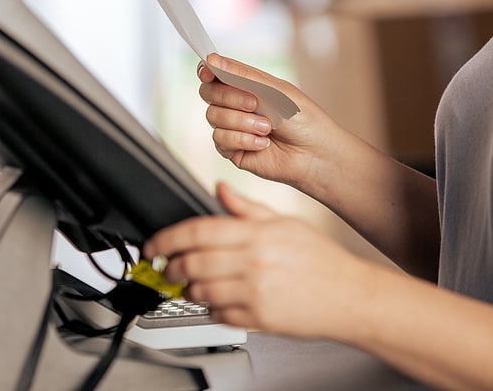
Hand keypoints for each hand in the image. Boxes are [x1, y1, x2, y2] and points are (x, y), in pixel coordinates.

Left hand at [143, 183, 372, 338]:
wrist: (352, 296)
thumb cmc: (321, 260)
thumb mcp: (284, 224)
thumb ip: (246, 208)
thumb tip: (219, 188)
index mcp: (256, 234)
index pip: (198, 231)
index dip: (167, 238)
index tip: (153, 245)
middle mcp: (253, 262)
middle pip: (193, 263)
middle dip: (170, 267)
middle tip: (166, 268)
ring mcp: (256, 293)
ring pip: (201, 292)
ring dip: (187, 290)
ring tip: (188, 286)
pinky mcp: (260, 319)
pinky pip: (220, 315)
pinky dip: (210, 310)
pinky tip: (215, 302)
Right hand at [198, 53, 338, 190]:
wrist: (314, 153)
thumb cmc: (301, 118)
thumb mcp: (273, 89)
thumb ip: (240, 75)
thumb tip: (212, 60)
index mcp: (244, 85)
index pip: (214, 73)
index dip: (206, 70)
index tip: (208, 71)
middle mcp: (233, 104)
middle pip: (208, 92)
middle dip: (230, 97)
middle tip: (255, 103)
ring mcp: (230, 127)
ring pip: (213, 116)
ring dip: (243, 122)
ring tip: (267, 129)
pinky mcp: (230, 149)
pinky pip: (220, 139)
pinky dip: (243, 140)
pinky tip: (262, 143)